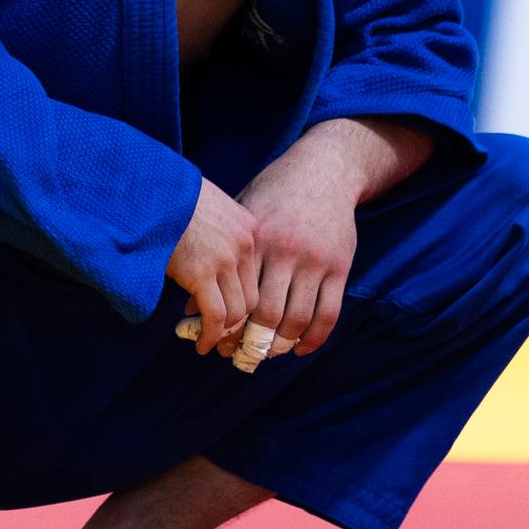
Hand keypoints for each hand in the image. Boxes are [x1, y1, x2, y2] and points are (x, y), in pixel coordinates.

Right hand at [165, 178, 258, 354]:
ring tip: (212, 346)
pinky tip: (202, 345)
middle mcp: (243, 245)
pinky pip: (215, 315)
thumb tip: (208, 259)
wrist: (147, 187)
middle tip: (227, 340)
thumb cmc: (168, 194)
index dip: (246, 302)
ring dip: (225, 334)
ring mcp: (224, 259)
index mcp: (248, 227)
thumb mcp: (206, 206)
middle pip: (253, 298)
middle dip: (240, 324)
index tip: (236, 319)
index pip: (257, 276)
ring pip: (237, 311)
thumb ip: (217, 232)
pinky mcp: (201, 273)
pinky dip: (210, 335)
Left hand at [232, 154, 359, 356]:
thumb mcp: (241, 217)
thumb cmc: (272, 195)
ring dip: (283, 345)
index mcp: (255, 240)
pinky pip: (329, 313)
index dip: (227, 325)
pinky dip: (315, 338)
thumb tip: (189, 307)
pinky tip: (301, 348)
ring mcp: (316, 261)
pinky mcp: (340, 267)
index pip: (238, 295)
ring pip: (298, 319)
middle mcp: (286, 252)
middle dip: (253, 343)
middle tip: (242, 357)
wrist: (322, 171)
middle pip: (268, 315)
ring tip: (269, 353)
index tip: (216, 342)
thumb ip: (222, 258)